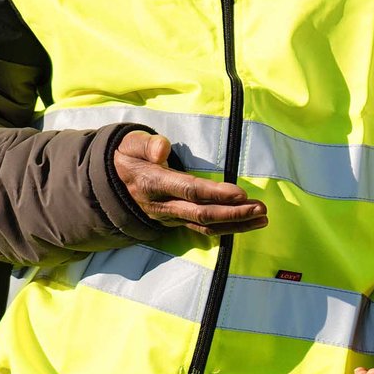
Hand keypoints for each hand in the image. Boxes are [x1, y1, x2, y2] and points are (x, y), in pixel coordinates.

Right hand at [113, 130, 266, 235]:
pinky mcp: (175, 221)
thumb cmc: (128, 155)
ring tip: (262, 219)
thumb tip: (162, 148)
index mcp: (153, 184)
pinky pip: (202, 229)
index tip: (241, 194)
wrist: (111, 179)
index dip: (215, 193)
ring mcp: (169, 217)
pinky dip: (226, 229)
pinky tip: (247, 225)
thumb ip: (147, 144)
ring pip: (204, 226)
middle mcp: (162, 205)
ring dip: (235, 224)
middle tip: (260, 209)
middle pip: (201, 214)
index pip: (189, 190)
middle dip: (233, 213)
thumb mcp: (131, 143)